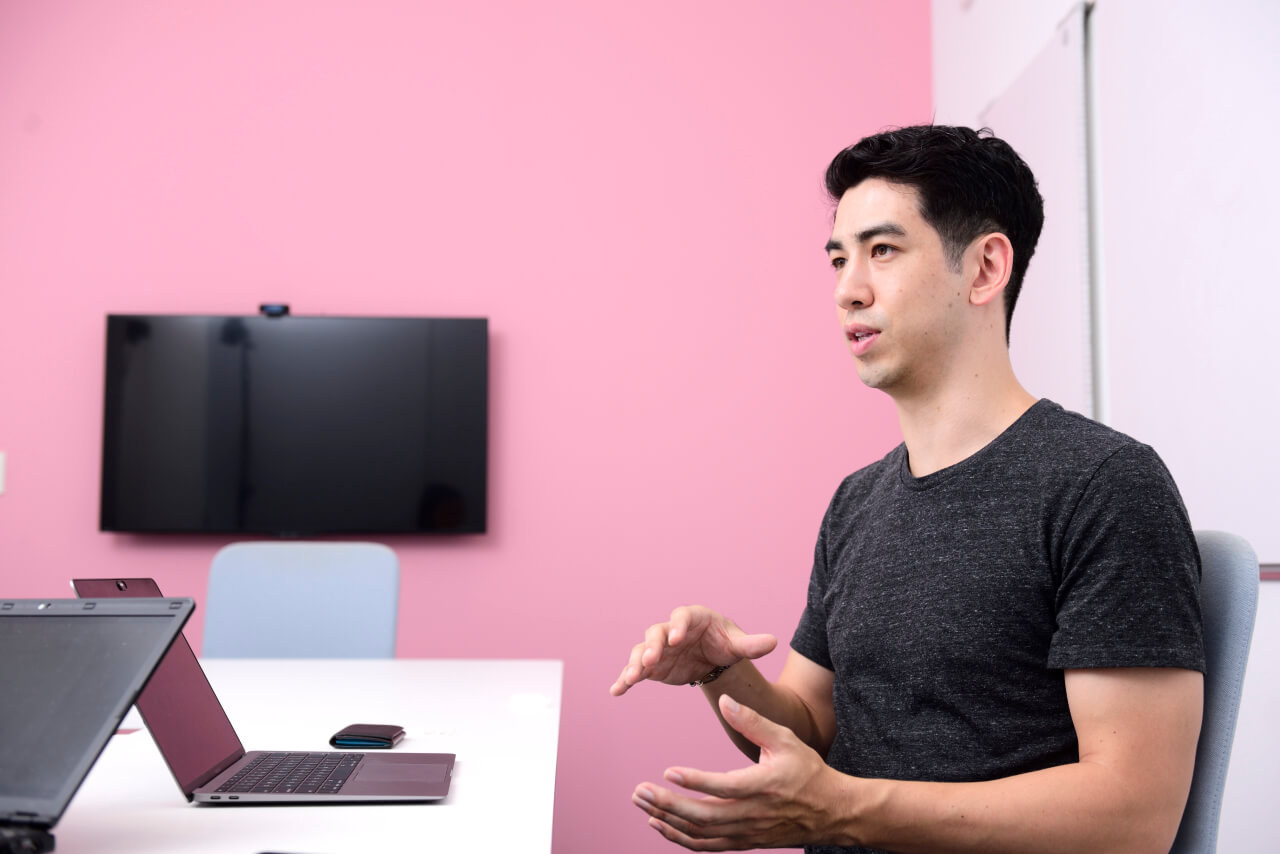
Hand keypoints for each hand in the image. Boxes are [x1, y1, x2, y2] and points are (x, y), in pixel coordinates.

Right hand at [609, 606, 776, 696]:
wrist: (714, 657)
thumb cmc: (725, 642)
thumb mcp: (738, 645)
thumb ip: (752, 645)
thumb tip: (773, 642)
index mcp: (692, 618)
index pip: (682, 618)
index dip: (677, 626)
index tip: (676, 638)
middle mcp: (670, 630)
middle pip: (656, 633)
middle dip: (652, 646)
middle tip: (649, 660)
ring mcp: (658, 648)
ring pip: (641, 652)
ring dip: (634, 664)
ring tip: (629, 679)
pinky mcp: (652, 667)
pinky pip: (635, 671)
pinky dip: (625, 680)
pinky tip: (616, 691)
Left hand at [631, 694, 848, 850]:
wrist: (832, 813)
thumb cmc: (808, 771)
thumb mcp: (785, 739)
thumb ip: (752, 721)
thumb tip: (724, 700)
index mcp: (763, 786)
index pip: (724, 787)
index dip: (695, 782)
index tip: (668, 772)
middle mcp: (753, 815)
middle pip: (703, 816)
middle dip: (667, 805)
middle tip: (639, 791)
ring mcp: (747, 833)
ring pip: (701, 835)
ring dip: (668, 822)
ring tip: (643, 806)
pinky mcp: (744, 843)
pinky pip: (707, 846)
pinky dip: (680, 839)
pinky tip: (660, 825)